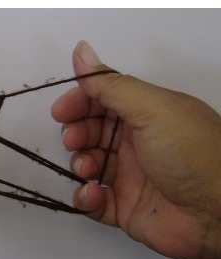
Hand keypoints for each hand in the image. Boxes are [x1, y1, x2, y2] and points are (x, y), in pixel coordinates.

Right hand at [51, 41, 220, 258]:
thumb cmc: (196, 157)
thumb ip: (111, 83)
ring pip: (87, 164)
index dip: (79, 102)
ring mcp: (131, 175)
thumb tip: (82, 50)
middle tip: (74, 140)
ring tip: (89, 170)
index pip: (103, 99)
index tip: (62, 111)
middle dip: (75, 133)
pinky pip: (92, 200)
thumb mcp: (152, 109)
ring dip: (79, 164)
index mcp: (148, 114)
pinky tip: (93, 193)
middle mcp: (138, 142)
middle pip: (90, 130)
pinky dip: (84, 197)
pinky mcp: (125, 207)